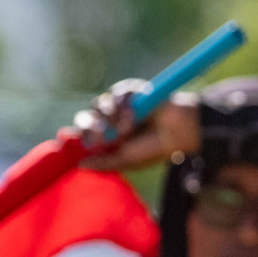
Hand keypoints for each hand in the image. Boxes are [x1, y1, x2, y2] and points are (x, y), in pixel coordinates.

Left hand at [70, 78, 201, 171]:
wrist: (177, 132)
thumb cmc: (153, 149)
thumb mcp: (126, 160)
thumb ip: (103, 163)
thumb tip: (80, 165)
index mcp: (109, 136)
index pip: (85, 130)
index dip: (85, 133)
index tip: (95, 143)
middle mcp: (112, 119)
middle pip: (88, 114)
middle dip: (93, 125)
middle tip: (103, 133)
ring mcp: (121, 104)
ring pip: (100, 103)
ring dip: (111, 117)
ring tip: (128, 128)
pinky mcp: (132, 91)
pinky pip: (117, 92)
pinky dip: (122, 104)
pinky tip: (134, 113)